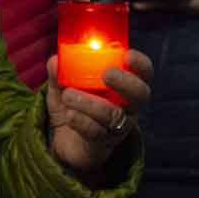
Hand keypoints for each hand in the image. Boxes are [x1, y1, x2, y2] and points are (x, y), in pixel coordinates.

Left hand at [45, 49, 152, 181]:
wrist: (66, 141)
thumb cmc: (73, 105)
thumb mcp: (63, 87)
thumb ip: (59, 74)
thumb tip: (55, 61)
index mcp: (123, 85)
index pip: (143, 72)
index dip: (140, 63)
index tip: (127, 55)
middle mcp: (127, 106)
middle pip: (140, 94)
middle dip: (125, 82)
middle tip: (106, 74)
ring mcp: (118, 126)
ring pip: (114, 114)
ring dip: (91, 103)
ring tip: (68, 95)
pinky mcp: (103, 143)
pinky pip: (97, 132)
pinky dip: (82, 121)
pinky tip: (69, 114)